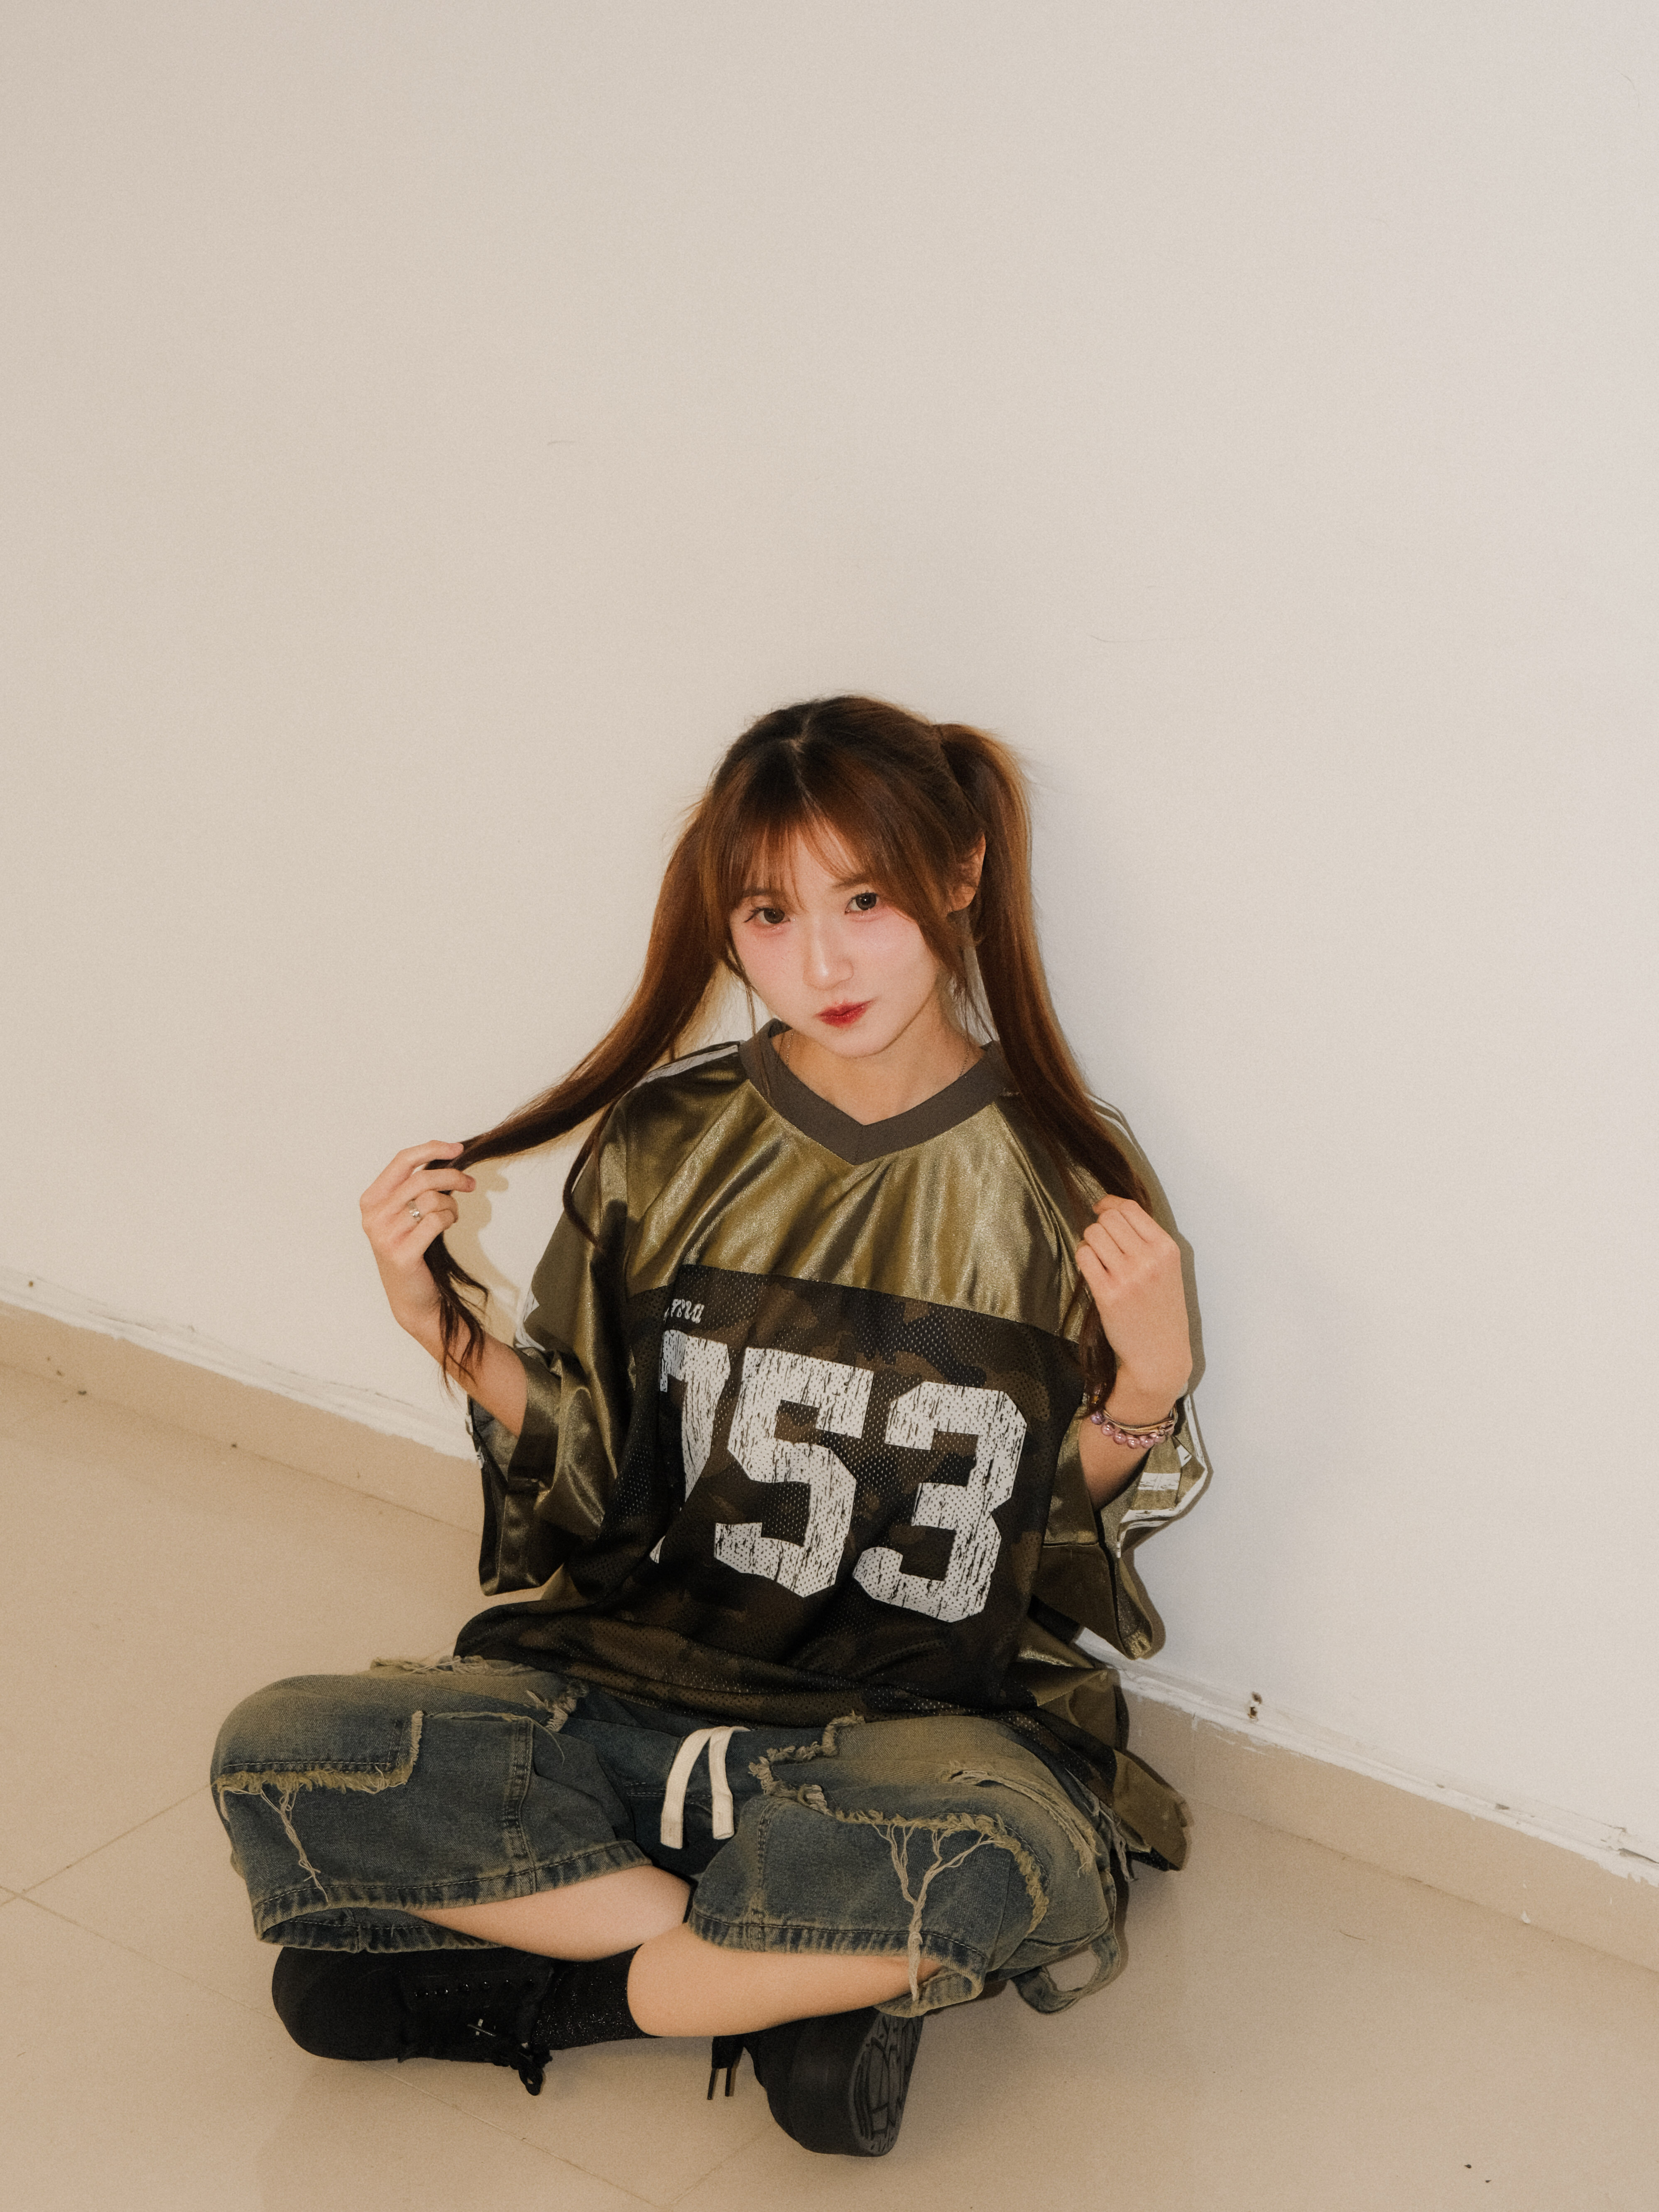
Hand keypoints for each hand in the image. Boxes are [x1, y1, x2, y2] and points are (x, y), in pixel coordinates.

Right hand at [359, 1141, 476, 1350]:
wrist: (412, 1297)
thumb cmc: (413, 1249)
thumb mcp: (406, 1213)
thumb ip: (416, 1186)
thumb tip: (448, 1156)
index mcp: (371, 1200)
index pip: (402, 1161)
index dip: (432, 1149)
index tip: (457, 1149)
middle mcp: (373, 1215)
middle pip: (422, 1178)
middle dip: (453, 1177)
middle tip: (470, 1184)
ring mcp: (385, 1235)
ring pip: (431, 1199)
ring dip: (450, 1205)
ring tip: (451, 1216)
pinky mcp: (402, 1253)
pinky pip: (437, 1220)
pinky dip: (449, 1219)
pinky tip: (447, 1227)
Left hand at [1075, 1195, 1191, 1417]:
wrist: (1160, 1354)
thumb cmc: (1161, 1311)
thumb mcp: (1167, 1269)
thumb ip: (1146, 1240)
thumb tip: (1111, 1209)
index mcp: (1167, 1249)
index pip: (1130, 1208)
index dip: (1109, 1204)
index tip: (1101, 1209)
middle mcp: (1149, 1260)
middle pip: (1108, 1219)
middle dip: (1099, 1226)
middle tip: (1102, 1244)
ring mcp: (1128, 1277)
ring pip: (1093, 1234)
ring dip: (1090, 1242)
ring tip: (1099, 1260)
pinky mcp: (1108, 1294)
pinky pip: (1084, 1256)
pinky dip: (1084, 1258)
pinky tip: (1093, 1270)